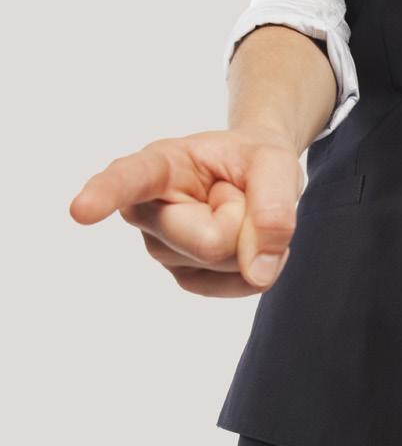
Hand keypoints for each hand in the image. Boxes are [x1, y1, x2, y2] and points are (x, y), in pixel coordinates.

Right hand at [69, 126, 304, 295]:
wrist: (255, 173)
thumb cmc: (254, 160)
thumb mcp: (276, 161)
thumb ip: (273, 206)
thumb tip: (259, 274)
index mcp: (158, 165)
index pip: (127, 179)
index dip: (104, 195)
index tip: (80, 210)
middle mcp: (147, 209)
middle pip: (210, 241)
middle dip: (247, 220)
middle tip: (238, 191)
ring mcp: (161, 248)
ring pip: (225, 262)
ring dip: (252, 238)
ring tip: (236, 207)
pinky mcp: (184, 275)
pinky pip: (234, 285)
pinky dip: (257, 266)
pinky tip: (247, 241)